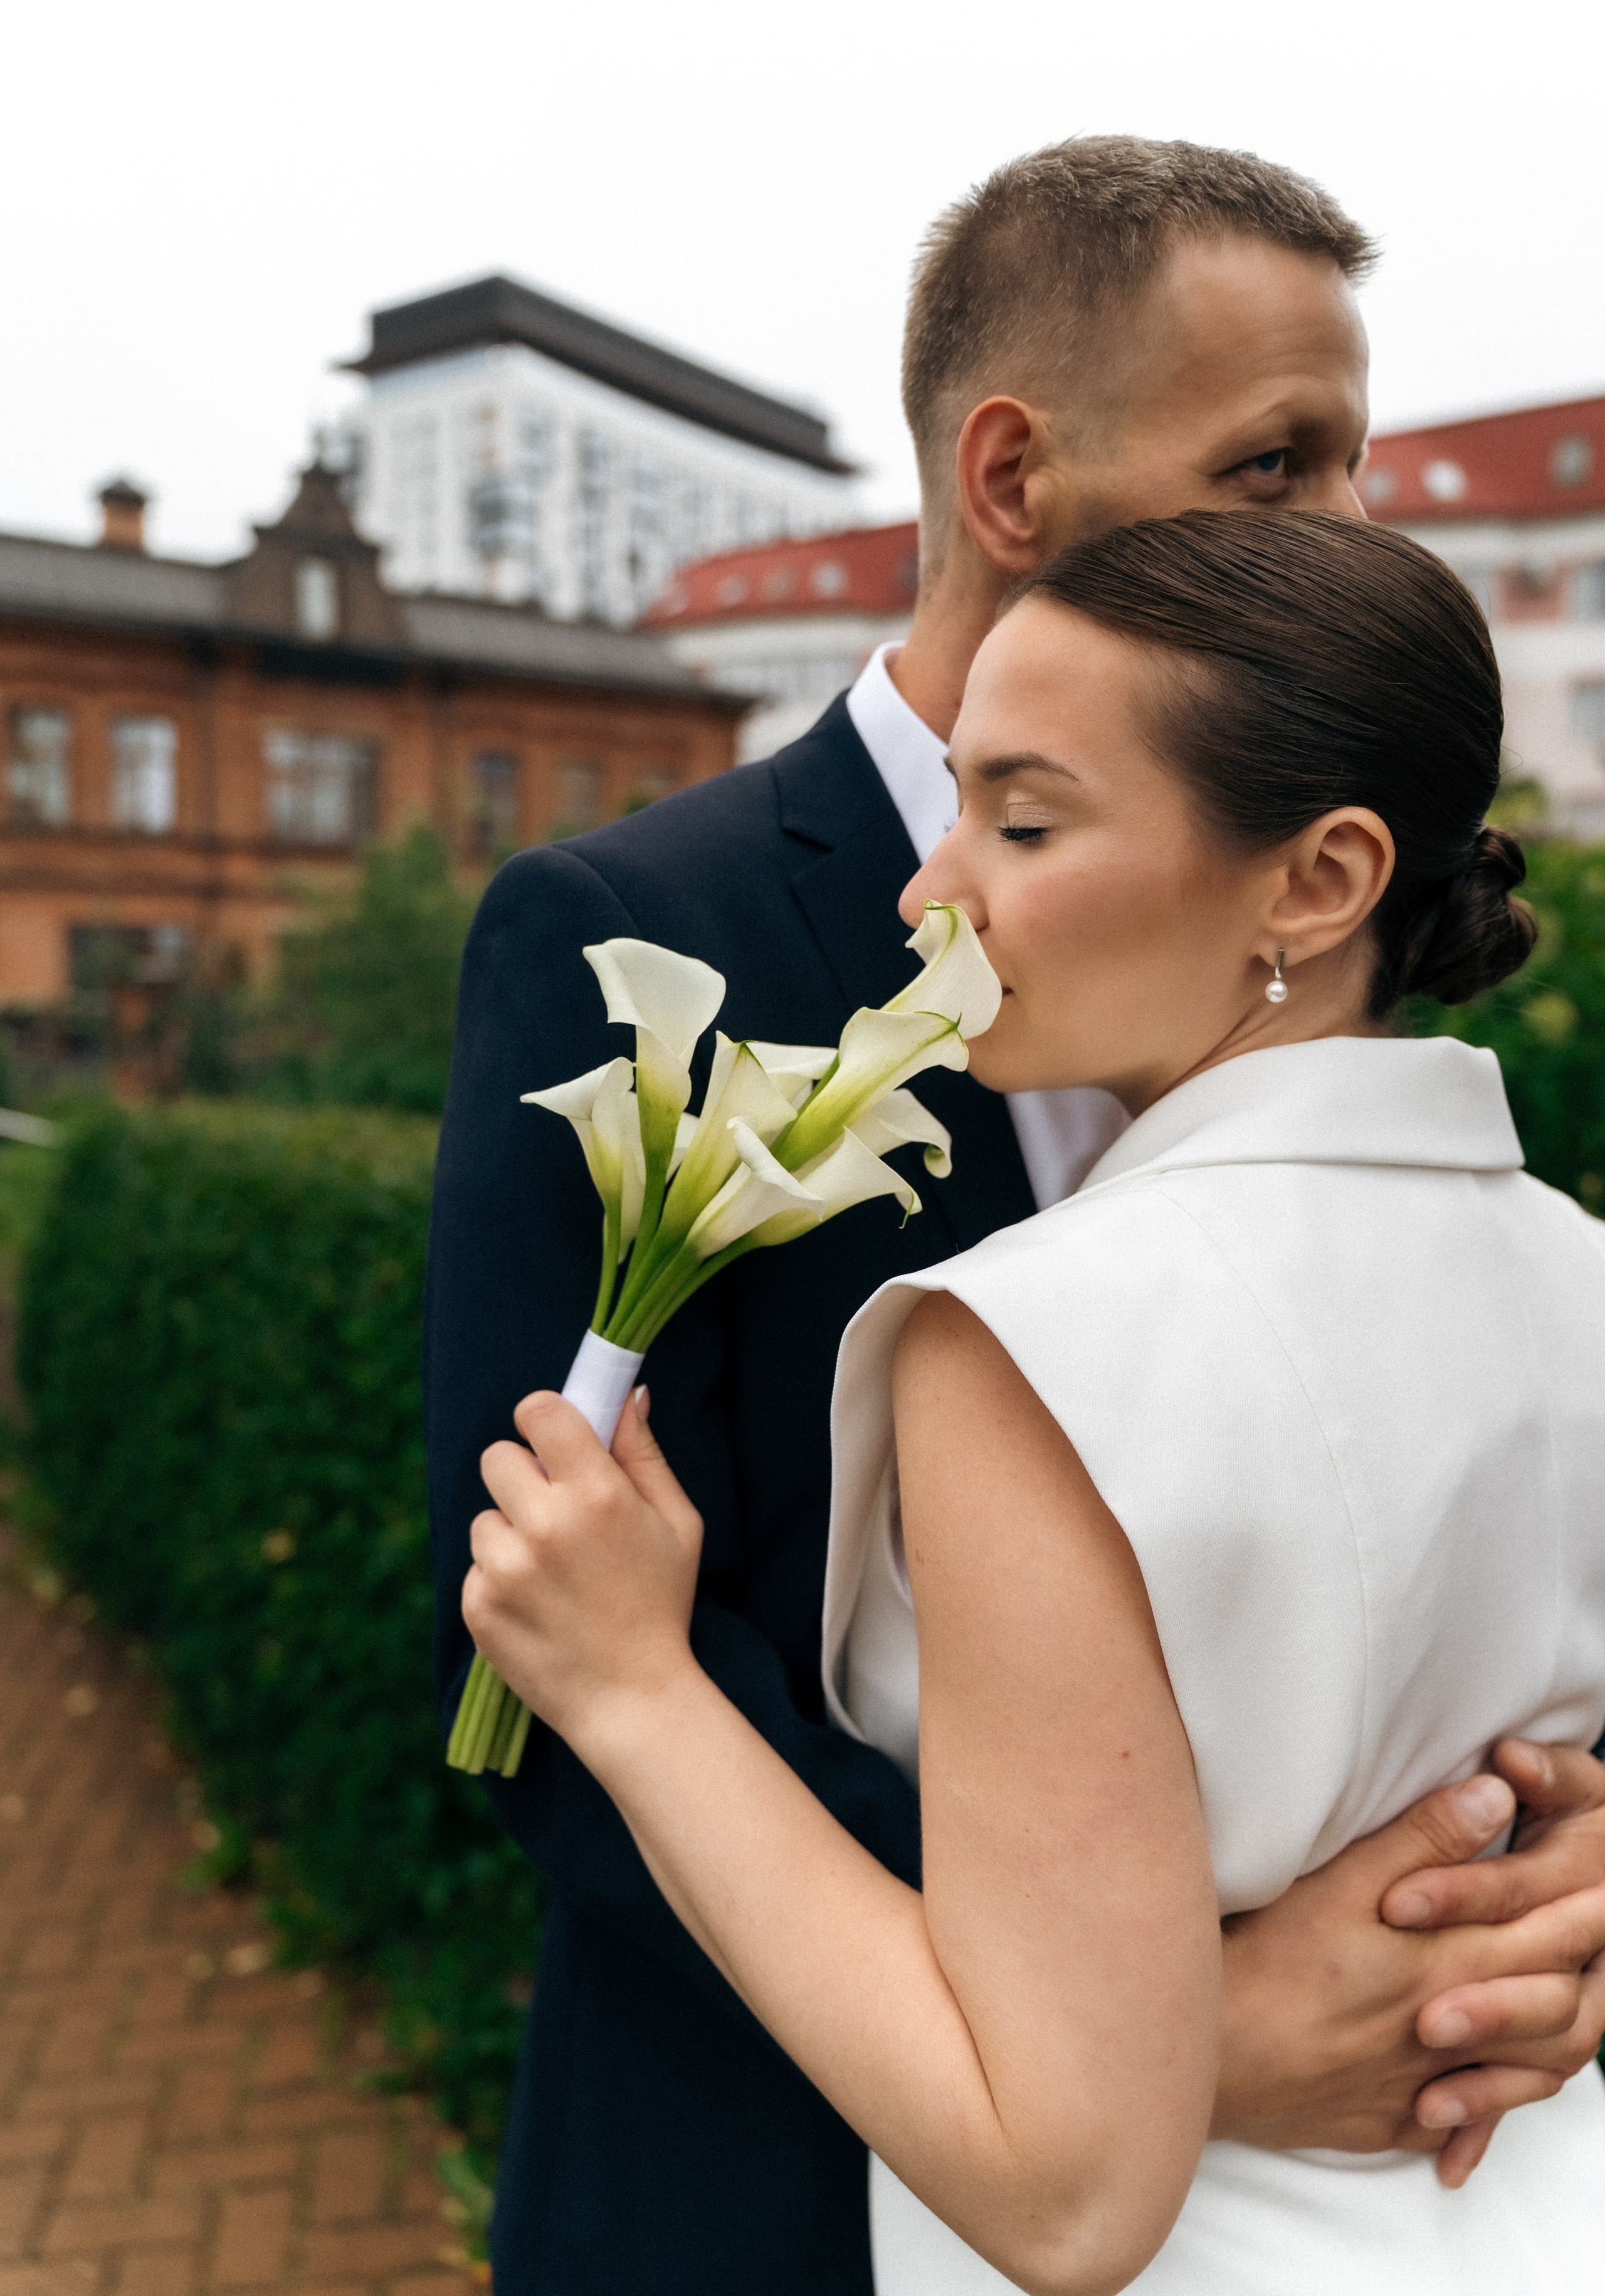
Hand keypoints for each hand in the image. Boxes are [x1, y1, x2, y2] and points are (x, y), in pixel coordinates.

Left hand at [463, 1385, 703, 1752]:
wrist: (632, 1699)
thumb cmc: (662, 1604)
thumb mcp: (679, 1523)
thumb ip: (645, 1453)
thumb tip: (627, 1395)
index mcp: (597, 1492)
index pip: (538, 1411)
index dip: (544, 1421)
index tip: (554, 1444)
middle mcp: (545, 1524)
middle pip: (497, 1456)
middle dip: (523, 1476)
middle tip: (554, 1512)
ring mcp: (505, 1568)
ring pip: (484, 1516)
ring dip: (510, 1534)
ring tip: (551, 1573)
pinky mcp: (478, 1606)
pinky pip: (475, 1566)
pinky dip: (498, 1580)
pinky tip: (537, 1606)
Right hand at [1213, 1765, 1604, 2184]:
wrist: (1214, 2053)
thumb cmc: (1270, 1956)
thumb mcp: (1343, 1880)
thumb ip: (1425, 1838)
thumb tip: (1496, 1793)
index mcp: (1447, 1964)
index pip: (1547, 1937)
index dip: (1585, 1909)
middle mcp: (1451, 2031)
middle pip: (1551, 2005)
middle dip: (1585, 1965)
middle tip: (1601, 1928)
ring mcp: (1424, 2085)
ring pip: (1522, 2071)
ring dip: (1553, 2036)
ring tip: (1564, 2005)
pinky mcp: (1391, 2121)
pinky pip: (1467, 2119)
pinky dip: (1490, 2102)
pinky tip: (1483, 2087)